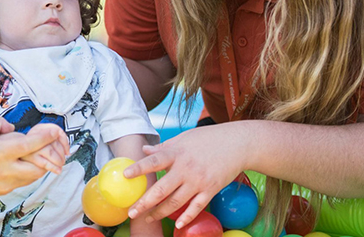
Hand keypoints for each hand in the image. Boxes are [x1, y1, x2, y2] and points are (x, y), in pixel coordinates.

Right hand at [0, 117, 68, 197]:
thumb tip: (12, 128)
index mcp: (0, 152)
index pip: (31, 145)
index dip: (46, 137)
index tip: (55, 131)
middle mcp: (6, 170)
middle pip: (39, 166)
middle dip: (47, 156)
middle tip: (48, 145)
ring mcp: (5, 183)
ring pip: (33, 177)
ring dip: (39, 165)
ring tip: (35, 154)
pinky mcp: (3, 191)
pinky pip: (23, 182)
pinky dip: (28, 173)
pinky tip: (22, 164)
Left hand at [124, 122, 251, 228]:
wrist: (238, 144)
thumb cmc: (208, 139)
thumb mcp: (184, 138)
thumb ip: (163, 147)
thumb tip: (144, 151)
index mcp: (177, 153)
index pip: (154, 161)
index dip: (139, 168)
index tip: (125, 175)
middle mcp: (186, 168)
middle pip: (162, 189)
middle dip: (145, 202)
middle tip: (131, 212)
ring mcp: (199, 181)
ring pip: (176, 202)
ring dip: (160, 212)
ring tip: (148, 218)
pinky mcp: (211, 190)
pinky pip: (196, 207)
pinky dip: (187, 217)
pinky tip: (178, 224)